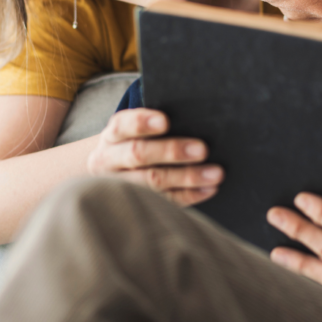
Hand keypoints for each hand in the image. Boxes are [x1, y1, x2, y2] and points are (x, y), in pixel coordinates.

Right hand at [86, 108, 222, 205]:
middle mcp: (111, 160)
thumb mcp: (130, 131)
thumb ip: (153, 124)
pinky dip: (189, 195)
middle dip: (172, 151)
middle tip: (202, 150)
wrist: (106, 171)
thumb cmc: (131, 143)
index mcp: (112, 136)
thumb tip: (192, 118)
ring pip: (153, 182)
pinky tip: (208, 189)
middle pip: (139, 155)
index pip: (122, 126)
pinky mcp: (137, 203)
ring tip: (215, 173)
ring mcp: (121, 185)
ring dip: (187, 177)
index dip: (142, 123)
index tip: (165, 121)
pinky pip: (164, 201)